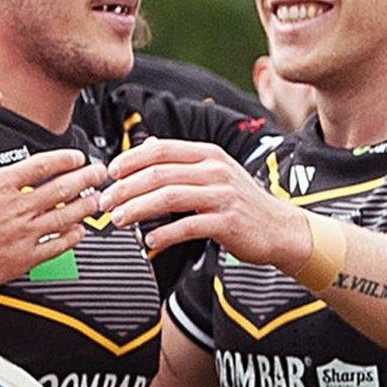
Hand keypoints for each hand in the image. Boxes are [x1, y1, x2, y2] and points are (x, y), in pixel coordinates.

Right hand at [0, 109, 107, 290]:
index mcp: (1, 185)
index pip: (43, 165)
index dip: (65, 159)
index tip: (78, 157)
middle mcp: (18, 207)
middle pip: (62, 189)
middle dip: (86, 179)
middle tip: (100, 173)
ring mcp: (24, 233)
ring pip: (65, 216)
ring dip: (85, 206)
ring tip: (97, 200)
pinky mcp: (24, 257)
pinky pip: (56, 246)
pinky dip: (71, 238)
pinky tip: (79, 233)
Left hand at [102, 138, 308, 265]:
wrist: (280, 228)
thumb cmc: (240, 202)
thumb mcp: (215, 172)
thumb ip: (182, 161)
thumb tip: (145, 146)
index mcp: (208, 154)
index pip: (160, 149)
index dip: (130, 160)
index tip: (110, 174)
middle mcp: (215, 170)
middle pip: (159, 174)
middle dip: (125, 188)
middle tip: (105, 202)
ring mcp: (222, 195)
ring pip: (168, 197)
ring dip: (137, 209)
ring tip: (118, 219)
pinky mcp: (227, 221)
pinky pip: (187, 226)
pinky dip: (164, 233)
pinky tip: (149, 240)